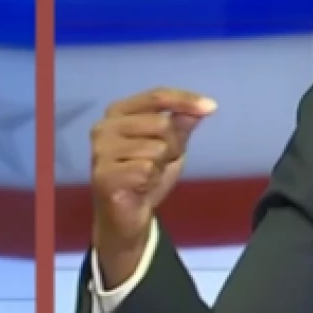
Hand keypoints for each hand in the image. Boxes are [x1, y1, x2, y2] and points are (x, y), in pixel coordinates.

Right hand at [89, 88, 215, 278]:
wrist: (126, 216)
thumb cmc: (145, 176)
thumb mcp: (170, 147)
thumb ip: (181, 126)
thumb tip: (203, 107)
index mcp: (118, 112)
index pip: (156, 96)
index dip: (185, 100)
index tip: (211, 107)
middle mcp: (104, 126)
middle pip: (161, 123)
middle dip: (172, 146)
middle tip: (159, 163)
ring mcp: (101, 151)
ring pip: (156, 148)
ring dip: (161, 166)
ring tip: (147, 176)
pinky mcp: (104, 174)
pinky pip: (146, 169)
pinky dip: (151, 181)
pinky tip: (139, 187)